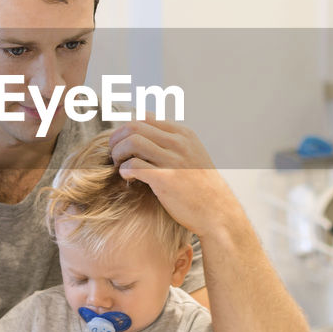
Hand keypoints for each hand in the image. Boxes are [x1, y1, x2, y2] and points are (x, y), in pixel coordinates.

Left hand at [107, 115, 241, 239]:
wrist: (217, 213)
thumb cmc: (201, 187)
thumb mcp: (192, 154)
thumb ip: (171, 140)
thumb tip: (145, 124)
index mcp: (183, 134)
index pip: (144, 118)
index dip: (126, 130)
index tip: (123, 145)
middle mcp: (178, 142)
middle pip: (133, 127)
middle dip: (117, 140)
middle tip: (115, 156)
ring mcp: (173, 160)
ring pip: (131, 142)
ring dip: (118, 154)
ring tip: (119, 167)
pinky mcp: (166, 179)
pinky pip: (134, 165)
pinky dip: (124, 171)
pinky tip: (128, 179)